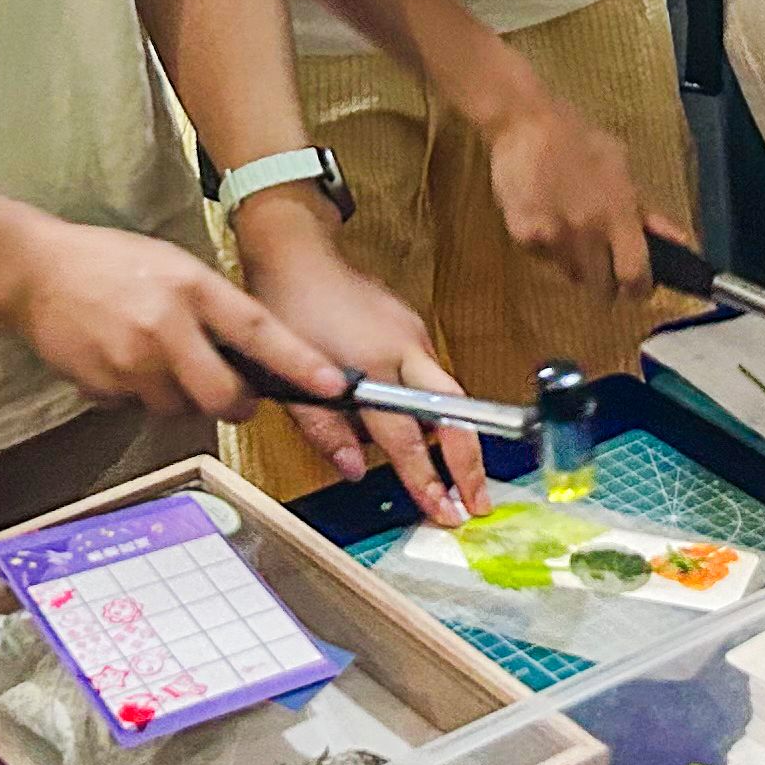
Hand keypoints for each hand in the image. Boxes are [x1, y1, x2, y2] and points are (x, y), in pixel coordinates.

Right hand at [6, 219, 348, 419]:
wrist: (35, 271)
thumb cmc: (111, 263)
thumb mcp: (175, 265)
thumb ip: (213, 306)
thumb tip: (255, 351)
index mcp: (190, 287)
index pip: (257, 331)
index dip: (298, 362)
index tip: (331, 384)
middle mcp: (164, 326)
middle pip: (222, 394)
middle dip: (236, 403)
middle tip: (236, 395)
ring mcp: (130, 361)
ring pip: (179, 408)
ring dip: (180, 396)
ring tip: (158, 357)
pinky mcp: (102, 386)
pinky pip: (138, 409)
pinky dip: (139, 395)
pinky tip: (122, 360)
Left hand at [230, 201, 486, 523]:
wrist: (297, 254)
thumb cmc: (286, 310)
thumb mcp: (288, 378)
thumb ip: (323, 429)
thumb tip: (354, 470)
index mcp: (370, 365)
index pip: (404, 436)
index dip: (425, 478)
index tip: (443, 510)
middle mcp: (402, 350)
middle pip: (452, 412)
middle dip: (469, 462)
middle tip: (478, 501)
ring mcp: (413, 336)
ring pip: (447, 395)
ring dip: (457, 438)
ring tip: (460, 480)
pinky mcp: (413, 328)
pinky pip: (432, 376)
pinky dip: (437, 408)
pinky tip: (429, 432)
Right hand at [476, 77, 664, 308]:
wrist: (526, 122)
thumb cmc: (579, 139)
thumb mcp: (622, 167)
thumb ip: (649, 211)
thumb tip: (680, 241)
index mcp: (618, 214)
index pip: (635, 275)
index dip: (639, 289)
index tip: (637, 289)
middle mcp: (588, 231)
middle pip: (601, 286)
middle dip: (606, 282)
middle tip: (603, 266)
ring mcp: (553, 235)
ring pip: (570, 273)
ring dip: (575, 263)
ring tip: (571, 232)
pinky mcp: (524, 234)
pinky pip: (541, 256)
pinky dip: (545, 246)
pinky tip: (544, 218)